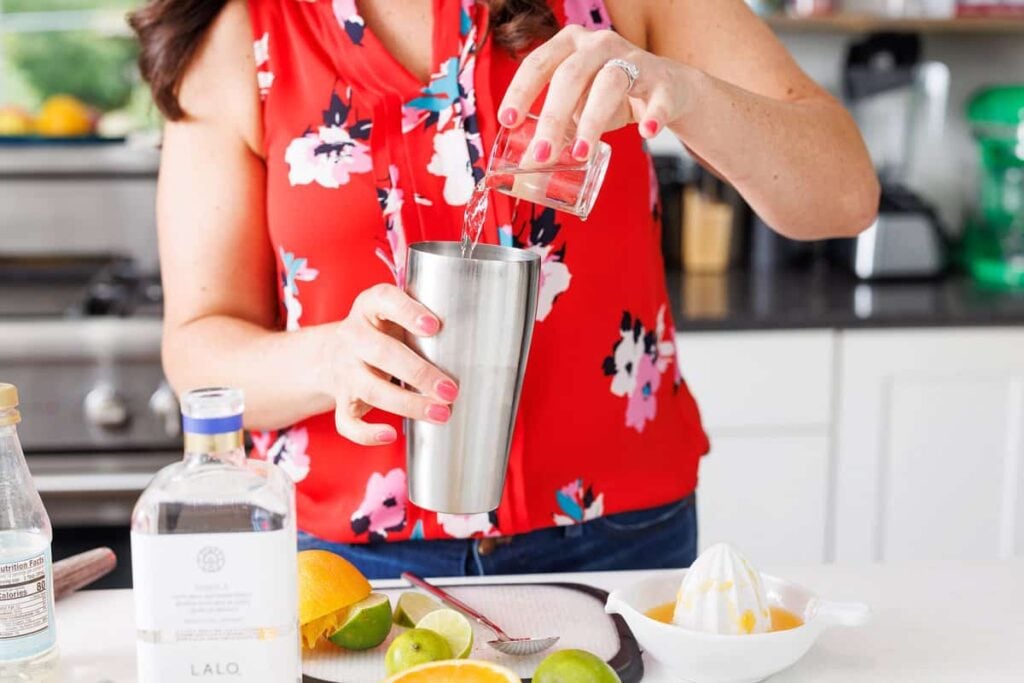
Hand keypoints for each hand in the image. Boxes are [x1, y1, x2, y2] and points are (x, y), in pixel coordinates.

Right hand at [322, 284, 457, 445]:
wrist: (332, 354)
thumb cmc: (381, 332)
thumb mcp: (395, 314)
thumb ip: (423, 318)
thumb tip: (475, 334)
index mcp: (369, 307)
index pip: (385, 300)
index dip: (408, 312)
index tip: (435, 326)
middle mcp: (352, 337)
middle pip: (381, 352)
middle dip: (419, 372)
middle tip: (450, 390)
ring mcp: (344, 370)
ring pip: (371, 389)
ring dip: (408, 404)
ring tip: (441, 413)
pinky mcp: (341, 400)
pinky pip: (347, 422)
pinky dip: (367, 433)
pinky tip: (390, 435)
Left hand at [497, 26, 695, 162]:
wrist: (667, 88)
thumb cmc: (609, 95)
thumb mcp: (577, 102)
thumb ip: (555, 124)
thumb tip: (529, 161)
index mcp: (570, 45)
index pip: (538, 63)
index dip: (521, 91)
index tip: (507, 121)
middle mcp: (599, 45)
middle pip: (571, 75)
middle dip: (553, 116)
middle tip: (542, 154)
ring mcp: (634, 59)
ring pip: (610, 83)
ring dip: (592, 121)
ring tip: (580, 154)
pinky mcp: (663, 81)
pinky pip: (658, 97)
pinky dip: (654, 114)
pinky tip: (646, 132)